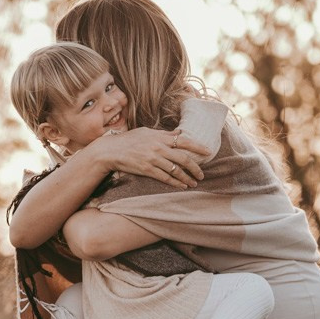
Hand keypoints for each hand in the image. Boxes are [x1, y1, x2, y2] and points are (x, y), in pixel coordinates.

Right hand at [86, 128, 208, 188]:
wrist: (110, 150)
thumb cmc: (128, 140)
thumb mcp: (146, 132)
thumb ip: (163, 134)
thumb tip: (179, 134)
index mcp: (160, 136)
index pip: (183, 140)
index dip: (198, 146)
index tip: (208, 152)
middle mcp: (158, 147)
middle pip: (183, 157)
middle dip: (195, 167)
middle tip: (202, 174)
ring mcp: (152, 159)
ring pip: (175, 169)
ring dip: (187, 177)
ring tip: (194, 183)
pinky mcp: (146, 169)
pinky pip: (165, 178)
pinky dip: (175, 182)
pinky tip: (182, 186)